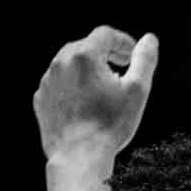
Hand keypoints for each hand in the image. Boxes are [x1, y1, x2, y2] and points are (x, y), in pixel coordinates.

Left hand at [34, 26, 159, 162]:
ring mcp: (48, 81)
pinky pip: (59, 83)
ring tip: (106, 88)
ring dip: (88, 69)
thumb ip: (144, 59)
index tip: (132, 55)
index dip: (123, 41)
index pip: (104, 34)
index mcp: (84, 56)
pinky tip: (88, 103)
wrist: (79, 155)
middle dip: (106, 53)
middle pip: (85, 45)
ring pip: (70, 64)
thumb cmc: (110, 124)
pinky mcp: (41, 98)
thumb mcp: (138, 89)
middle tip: (123, 68)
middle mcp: (61, 63)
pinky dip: (74, 85)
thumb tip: (149, 40)